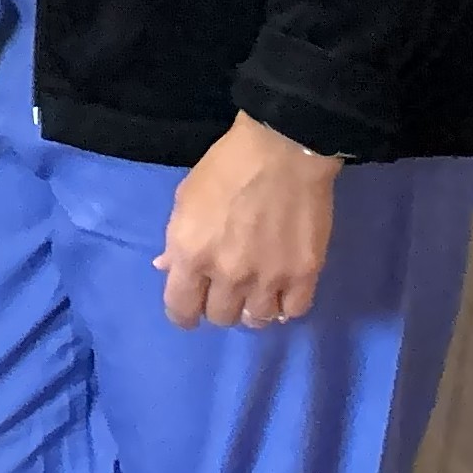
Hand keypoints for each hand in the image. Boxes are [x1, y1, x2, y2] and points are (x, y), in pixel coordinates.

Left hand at [156, 112, 339, 328]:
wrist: (281, 152)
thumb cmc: (225, 169)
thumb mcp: (185, 200)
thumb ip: (177, 241)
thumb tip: (168, 269)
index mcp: (191, 255)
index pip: (181, 308)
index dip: (183, 314)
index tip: (189, 310)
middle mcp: (227, 275)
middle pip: (220, 317)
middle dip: (218, 307)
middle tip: (224, 291)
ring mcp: (268, 278)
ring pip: (256, 320)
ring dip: (251, 309)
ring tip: (254, 293)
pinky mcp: (304, 274)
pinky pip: (293, 311)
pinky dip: (285, 306)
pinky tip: (281, 292)